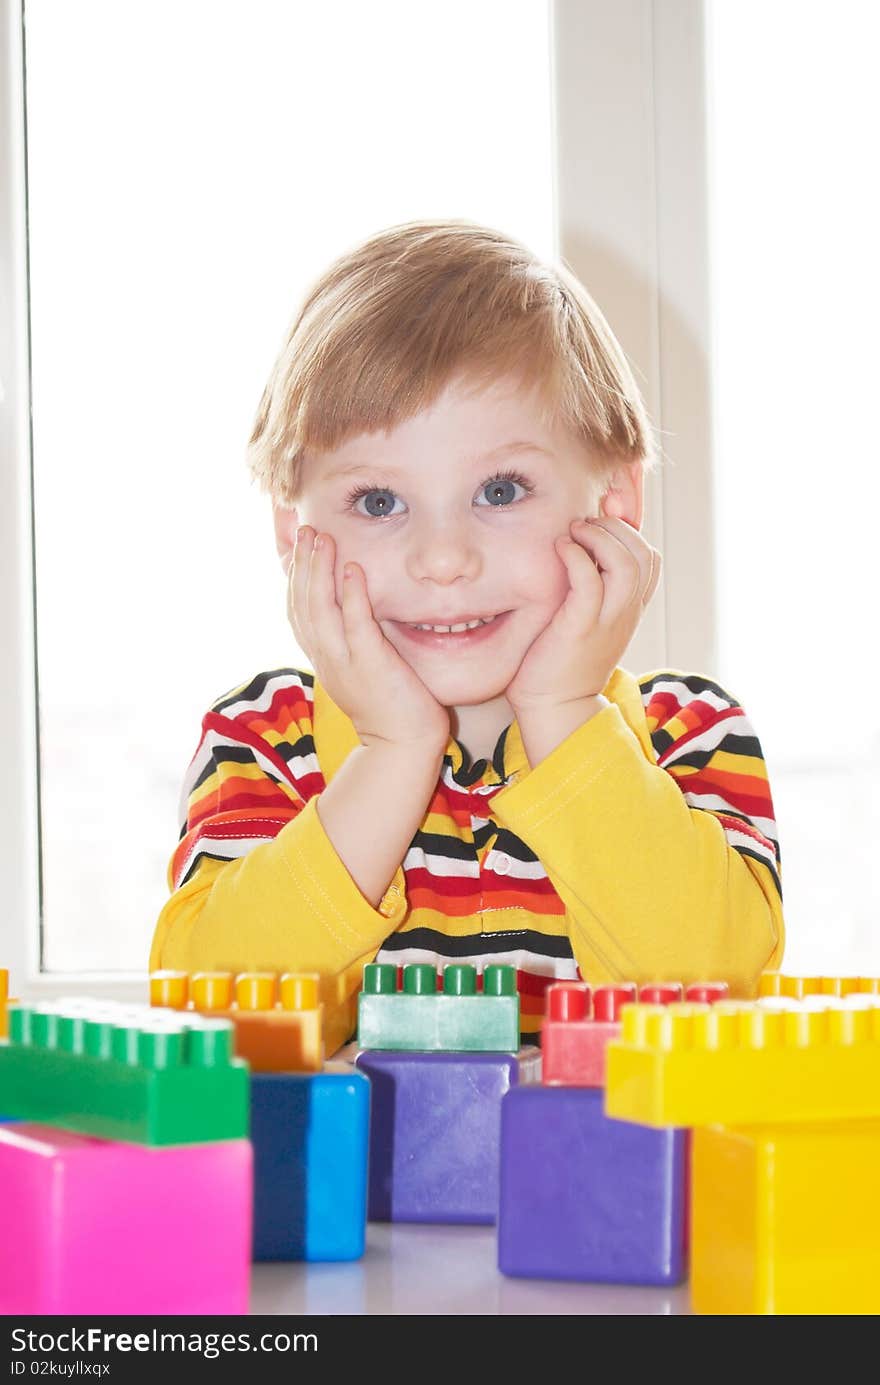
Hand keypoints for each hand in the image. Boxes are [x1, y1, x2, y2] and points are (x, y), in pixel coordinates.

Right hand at [288, 527, 450, 750]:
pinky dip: (353, 595)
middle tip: (304, 531)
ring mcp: (345, 663)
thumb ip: (352, 639)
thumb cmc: (390, 706)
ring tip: (322, 539)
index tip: (296, 547)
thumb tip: (354, 606)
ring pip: (321, 610)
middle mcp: (326, 659)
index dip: (293, 578)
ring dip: (320, 571)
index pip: (297, 612)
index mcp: (322, 658)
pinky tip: (353, 568)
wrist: (402, 744)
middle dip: (301, 565)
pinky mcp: (371, 665)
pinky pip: (356, 624)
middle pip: (302, 605)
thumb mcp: (360, 668)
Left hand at [505, 516, 661, 710]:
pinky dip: (576, 556)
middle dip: (617, 526)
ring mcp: (606, 621)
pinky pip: (589, 582)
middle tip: (585, 524)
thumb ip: (590, 591)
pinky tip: (560, 548)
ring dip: (600, 537)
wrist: (554, 707)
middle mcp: (625, 613)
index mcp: (628, 610)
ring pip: (627, 565)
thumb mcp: (586, 621)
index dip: (630, 532)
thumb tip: (576, 554)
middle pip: (645, 555)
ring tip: (574, 532)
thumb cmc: (559, 662)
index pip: (650, 560)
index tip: (600, 521)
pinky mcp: (579, 629)